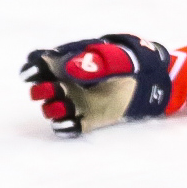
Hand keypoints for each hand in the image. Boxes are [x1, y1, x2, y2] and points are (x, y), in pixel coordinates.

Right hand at [21, 35, 172, 136]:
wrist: (153, 80)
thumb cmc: (131, 63)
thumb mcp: (117, 59)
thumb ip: (95, 63)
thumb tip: (69, 68)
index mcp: (69, 62)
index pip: (41, 63)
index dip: (33, 67)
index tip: (34, 71)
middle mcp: (67, 83)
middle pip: (40, 88)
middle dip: (40, 90)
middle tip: (49, 88)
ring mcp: (75, 102)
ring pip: (51, 108)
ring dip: (52, 109)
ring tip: (62, 106)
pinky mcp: (86, 119)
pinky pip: (68, 126)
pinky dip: (65, 127)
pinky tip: (69, 123)